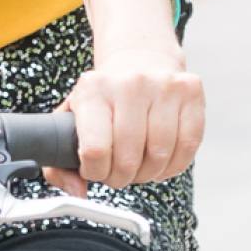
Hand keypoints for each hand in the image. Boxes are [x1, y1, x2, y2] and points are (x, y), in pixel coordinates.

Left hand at [50, 49, 202, 196]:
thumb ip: (60, 161)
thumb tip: (76, 190)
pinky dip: (174, 165)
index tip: (95, 170)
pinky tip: (161, 161)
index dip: (95, 172)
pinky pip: (188, 146)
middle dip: (121, 178)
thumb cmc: (105, 97)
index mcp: (93, 89)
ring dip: (148, 174)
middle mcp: (130, 83)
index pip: (94, 150)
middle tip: (117, 173)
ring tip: (139, 167)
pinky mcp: (190, 92)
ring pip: (159, 156)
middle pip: (128, 159)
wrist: (140, 59)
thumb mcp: (72, 119)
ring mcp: (163, 86)